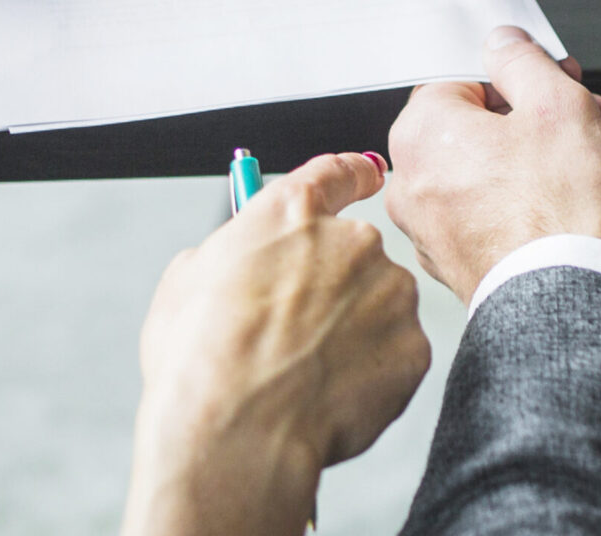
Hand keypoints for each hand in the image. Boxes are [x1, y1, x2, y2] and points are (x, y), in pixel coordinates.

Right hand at [123, 153, 429, 535]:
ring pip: (380, 307)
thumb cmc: (201, 358)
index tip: (367, 177)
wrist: (236, 428)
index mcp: (293, 213)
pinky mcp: (412, 349)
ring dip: (354, 331)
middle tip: (295, 330)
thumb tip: (241, 267)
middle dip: (334, 286)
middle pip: (357, 253)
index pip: (339, 172)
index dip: (353, 176)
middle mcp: (352, 242)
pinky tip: (328, 394)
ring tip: (303, 371)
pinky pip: (395, 356)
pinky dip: (371, 373)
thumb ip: (232, 256)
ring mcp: (389, 295)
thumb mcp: (188, 281)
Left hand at [386, 27, 600, 304]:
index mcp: (423, 133)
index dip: (519, 77)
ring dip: (531, 160)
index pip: (462, 77)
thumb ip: (524, 62)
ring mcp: (428, 228)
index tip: (556, 84)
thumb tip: (504, 45)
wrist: (574, 305)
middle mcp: (411, 181)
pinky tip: (559, 209)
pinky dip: (518, 204)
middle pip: (474, 125)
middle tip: (584, 123)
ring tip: (582, 169)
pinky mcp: (454, 262)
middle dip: (533, 119)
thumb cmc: (564, 215)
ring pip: (482, 170)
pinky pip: (484, 213)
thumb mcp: (559, 105)